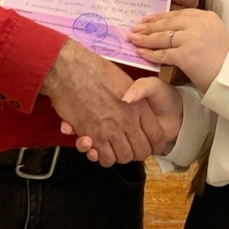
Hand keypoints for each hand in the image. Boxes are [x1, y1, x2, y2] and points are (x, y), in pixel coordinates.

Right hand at [64, 75, 183, 166]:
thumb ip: (136, 95)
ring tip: (115, 148)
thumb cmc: (95, 70)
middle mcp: (128, 121)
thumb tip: (139, 107)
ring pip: (123, 157)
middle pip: (141, 151)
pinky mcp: (92, 136)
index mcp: (140, 106)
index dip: (156, 145)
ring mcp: (110, 130)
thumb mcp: (126, 80)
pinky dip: (103, 157)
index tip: (153, 146)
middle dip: (138, 153)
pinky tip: (101, 149)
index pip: (157, 136)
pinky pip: (104, 158)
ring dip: (120, 155)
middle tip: (131, 148)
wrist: (71, 71)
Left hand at [129, 8, 228, 93]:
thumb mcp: (214, 34)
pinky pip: (162, 53)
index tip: (147, 19)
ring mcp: (192, 39)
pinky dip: (149, 53)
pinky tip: (140, 53)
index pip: (178, 14)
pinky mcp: (185, 55)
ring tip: (133, 39)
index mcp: (207, 17)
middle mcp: (200, 24)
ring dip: (145, 39)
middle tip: (135, 29)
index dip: (160, 17)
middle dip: (149, 27)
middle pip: (168, 24)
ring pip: (162, 37)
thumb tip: (171, 27)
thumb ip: (197, 27)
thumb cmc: (223, 60)